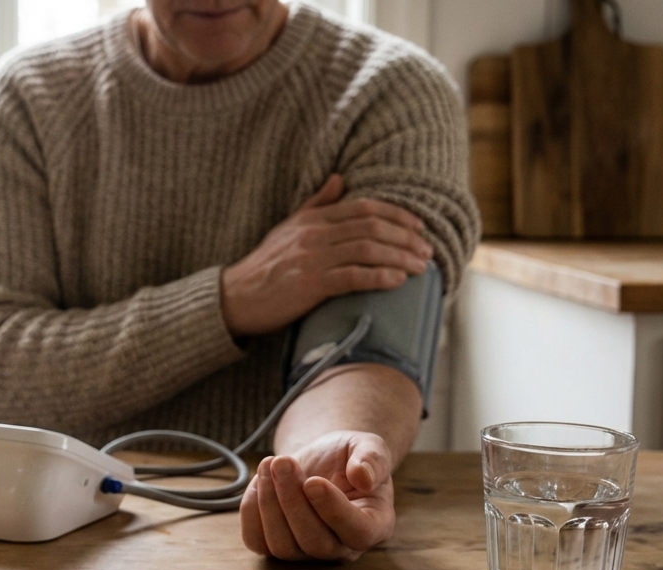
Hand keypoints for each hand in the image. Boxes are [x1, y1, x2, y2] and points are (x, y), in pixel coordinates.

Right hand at [220, 174, 431, 336]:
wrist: (236, 298)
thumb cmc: (265, 266)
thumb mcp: (288, 228)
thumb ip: (317, 204)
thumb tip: (340, 179)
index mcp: (312, 219)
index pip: (363, 208)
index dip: (396, 214)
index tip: (418, 226)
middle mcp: (313, 234)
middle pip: (371, 227)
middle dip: (405, 237)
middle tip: (427, 249)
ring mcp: (311, 259)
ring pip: (367, 250)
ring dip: (399, 257)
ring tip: (420, 267)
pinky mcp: (309, 284)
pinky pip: (352, 277)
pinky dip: (379, 277)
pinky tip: (397, 281)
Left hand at [239, 430, 396, 561]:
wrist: (321, 461)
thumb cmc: (348, 456)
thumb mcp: (368, 445)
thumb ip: (373, 459)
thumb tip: (363, 477)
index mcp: (375, 524)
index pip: (358, 533)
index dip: (334, 510)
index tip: (313, 481)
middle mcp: (343, 547)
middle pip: (315, 543)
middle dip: (292, 500)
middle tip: (283, 462)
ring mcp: (307, 552)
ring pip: (283, 545)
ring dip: (269, 502)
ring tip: (270, 464)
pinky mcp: (276, 546)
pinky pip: (257, 541)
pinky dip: (251, 511)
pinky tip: (258, 481)